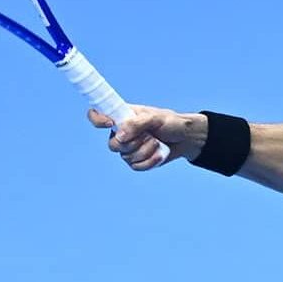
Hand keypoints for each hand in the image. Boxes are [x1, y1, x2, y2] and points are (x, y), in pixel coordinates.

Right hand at [89, 106, 203, 171]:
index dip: (97, 120)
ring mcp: (128, 148)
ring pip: (126, 157)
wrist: (185, 138)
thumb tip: (119, 136)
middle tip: (149, 136)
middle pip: (112, 145)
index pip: (97, 115)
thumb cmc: (170, 123)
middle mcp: (121, 133)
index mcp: (121, 116)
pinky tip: (159, 154)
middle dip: (133, 143)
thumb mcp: (155, 118)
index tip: (110, 123)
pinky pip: (136, 166)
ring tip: (157, 142)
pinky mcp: (137, 161)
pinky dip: (150, 161)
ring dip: (145, 151)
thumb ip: (136, 124)